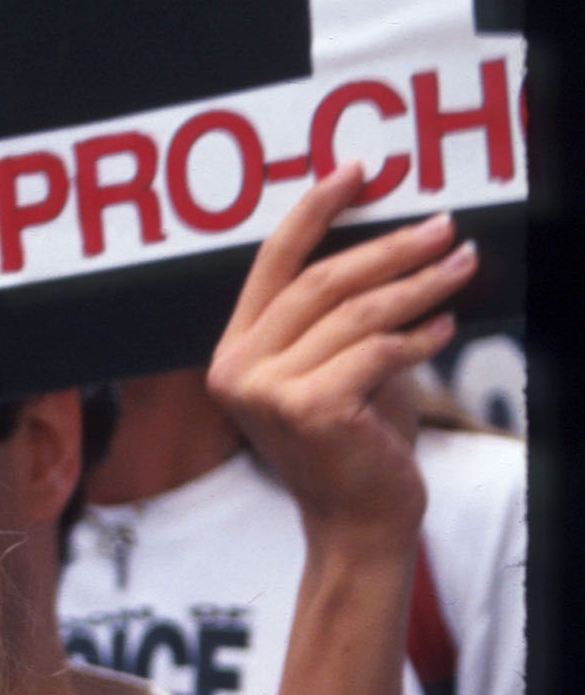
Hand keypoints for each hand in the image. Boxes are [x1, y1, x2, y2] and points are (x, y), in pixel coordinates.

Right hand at [207, 162, 476, 549]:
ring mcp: (267, 393)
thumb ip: (341, 317)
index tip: (358, 172)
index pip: (272, 263)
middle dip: (389, 247)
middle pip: (321, 282)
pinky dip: (418, 336)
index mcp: (234, 353)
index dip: (315, 210)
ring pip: (355, 314)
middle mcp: (237, 370)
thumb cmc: (353, 443)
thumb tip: (391, 242)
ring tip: (461, 264)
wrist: (358, 522)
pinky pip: (375, 352)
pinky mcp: (309, 411)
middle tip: (442, 225)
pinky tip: (445, 326)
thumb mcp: (335, 368)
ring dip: (418, 285)